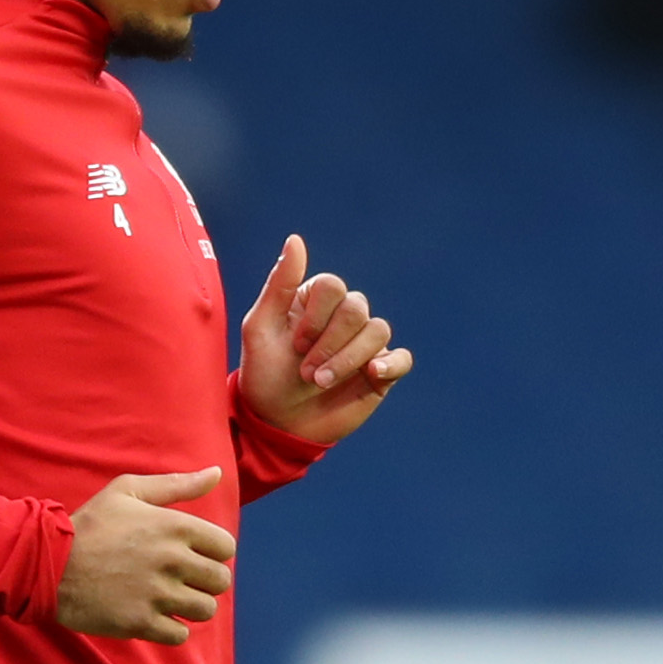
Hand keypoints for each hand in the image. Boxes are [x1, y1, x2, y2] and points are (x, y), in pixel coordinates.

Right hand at [55, 468, 234, 644]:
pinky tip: (155, 616)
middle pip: (220, 581)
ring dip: (192, 606)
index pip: (226, 547)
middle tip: (181, 578)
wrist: (48, 563)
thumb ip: (176, 484)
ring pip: (205, 610)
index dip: (212, 551)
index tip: (192, 554)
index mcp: (175, 527)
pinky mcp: (142, 623)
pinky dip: (172, 630)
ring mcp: (158, 595)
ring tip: (170, 599)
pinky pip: (180, 635)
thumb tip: (216, 474)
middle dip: (205, 580)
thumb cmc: (90, 525)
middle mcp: (173, 561)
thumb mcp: (128, 491)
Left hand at [235, 232, 414, 448]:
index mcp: (316, 301)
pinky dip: (391, 364)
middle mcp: (344, 318)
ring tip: (320, 382)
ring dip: (347, 359)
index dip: (316, 316)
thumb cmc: (264, 374)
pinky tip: (372, 374)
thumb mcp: (260, 327)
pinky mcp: (381, 373)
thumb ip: (279, 283)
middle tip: (306, 371)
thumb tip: (295, 239)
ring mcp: (364, 345)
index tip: (294, 343)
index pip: (333, 287)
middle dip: (330, 343)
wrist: (276, 424)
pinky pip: (401, 358)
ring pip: (377, 332)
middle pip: (357, 308)